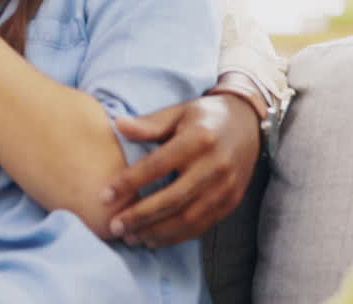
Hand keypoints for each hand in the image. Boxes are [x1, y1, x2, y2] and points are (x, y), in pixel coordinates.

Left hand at [100, 95, 259, 246]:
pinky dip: (176, 236)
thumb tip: (118, 124)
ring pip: (187, 218)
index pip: (158, 165)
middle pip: (172, 198)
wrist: (248, 124)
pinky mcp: (231, 202)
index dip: (130, 182)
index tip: (104, 196)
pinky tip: (153, 239)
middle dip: (140, 216)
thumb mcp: (177, 112)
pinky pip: (201, 226)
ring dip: (156, 232)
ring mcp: (226, 187)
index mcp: (198, 139)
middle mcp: (215, 166)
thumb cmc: (204, 117)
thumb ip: (149, 124)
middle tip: (114, 226)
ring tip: (130, 237)